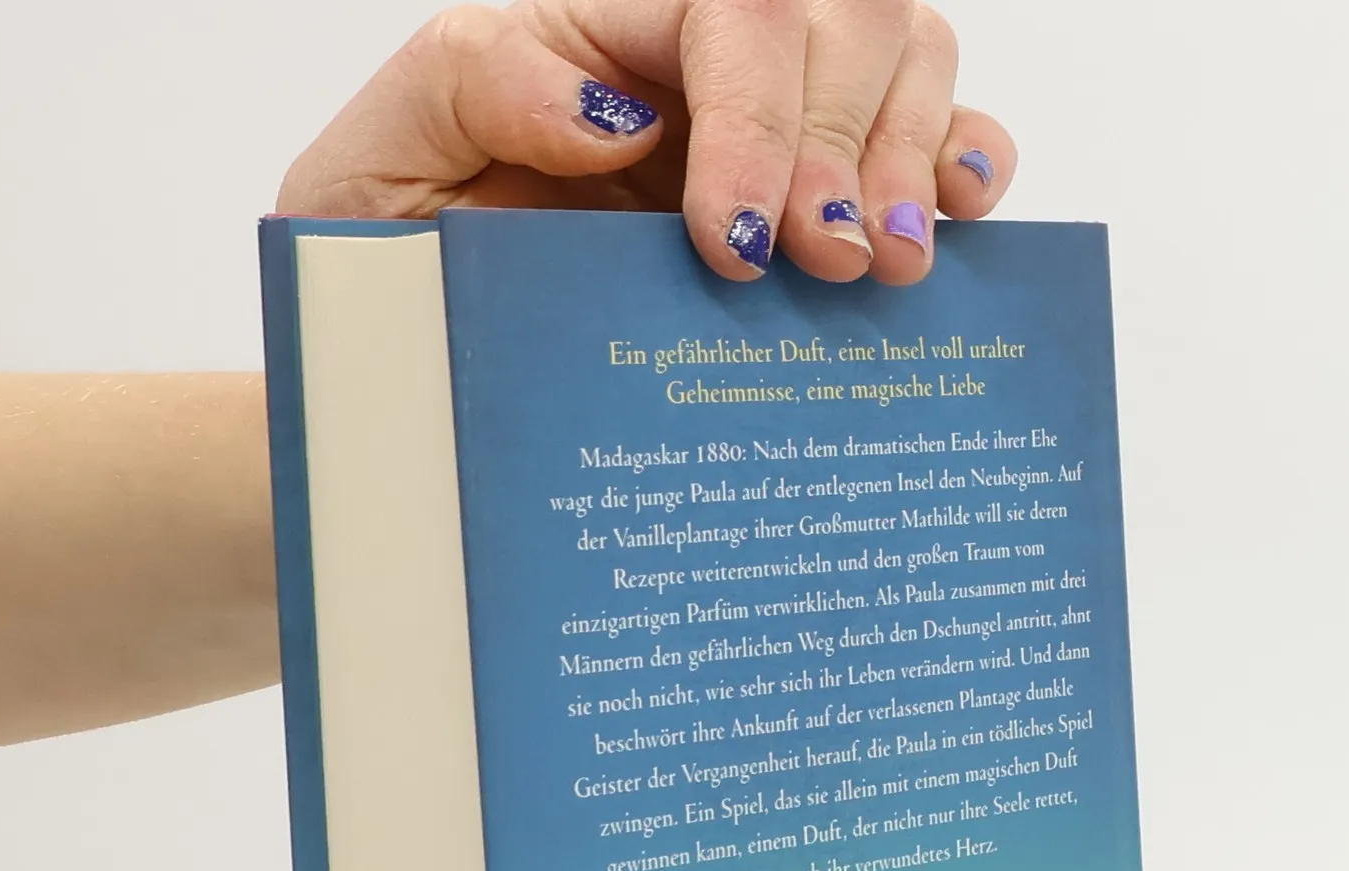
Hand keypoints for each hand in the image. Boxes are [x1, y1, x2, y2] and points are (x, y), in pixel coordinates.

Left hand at [277, 0, 1013, 285]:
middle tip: (828, 265)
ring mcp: (772, 118)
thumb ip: (475, 91)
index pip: (731, 14)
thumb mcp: (381, 161)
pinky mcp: (817, 193)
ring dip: (914, 162)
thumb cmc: (392, 255)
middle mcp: (701, 57)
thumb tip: (618, 110)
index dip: (761, 117)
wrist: (409, 359)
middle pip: (839, 25)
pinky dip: (967, 163)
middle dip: (843, 150)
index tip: (737, 241)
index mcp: (602, 24)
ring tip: (887, 269)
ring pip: (905, 60)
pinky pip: (937, 134)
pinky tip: (956, 217)